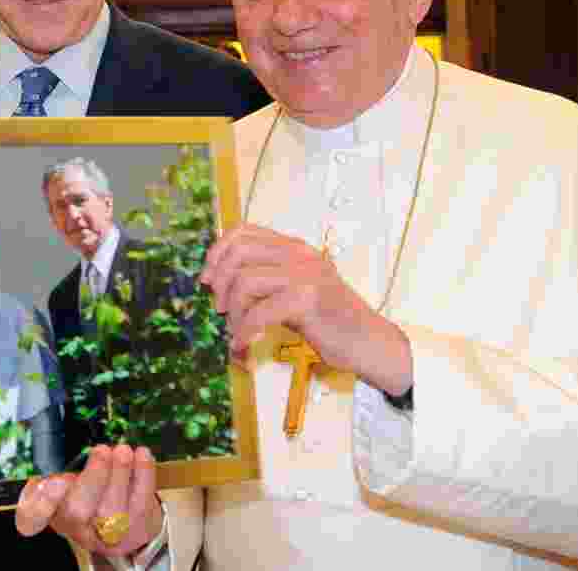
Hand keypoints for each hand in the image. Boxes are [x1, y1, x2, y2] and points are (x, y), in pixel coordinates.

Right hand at [15, 444, 162, 557]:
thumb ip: (61, 470)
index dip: (39, 502)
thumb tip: (60, 450)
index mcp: (56, 512)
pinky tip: (141, 454)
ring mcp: (110, 534)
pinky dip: (143, 475)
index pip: (34, 517)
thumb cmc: (96, 499)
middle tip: (101, 450)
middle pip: (77, 511)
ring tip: (122, 450)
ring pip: (112, 509)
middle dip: (92, 478)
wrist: (129, 529)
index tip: (49, 482)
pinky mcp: (138, 529)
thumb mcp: (72, 486)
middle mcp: (79, 529)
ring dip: (119, 474)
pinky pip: (141, 502)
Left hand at [201, 223, 412, 392]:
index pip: (243, 231)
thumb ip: (268, 281)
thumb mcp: (296, 291)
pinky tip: (243, 346)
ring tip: (237, 333)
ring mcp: (305, 273)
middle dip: (219, 282)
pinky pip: (258, 312)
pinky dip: (243, 333)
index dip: (217, 252)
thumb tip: (221, 285)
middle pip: (238, 252)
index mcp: (295, 247)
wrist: (370, 342)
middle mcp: (299, 253)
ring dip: (232, 312)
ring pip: (244, 281)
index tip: (207, 280)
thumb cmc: (330, 322)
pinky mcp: (308, 298)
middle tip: (219, 309)